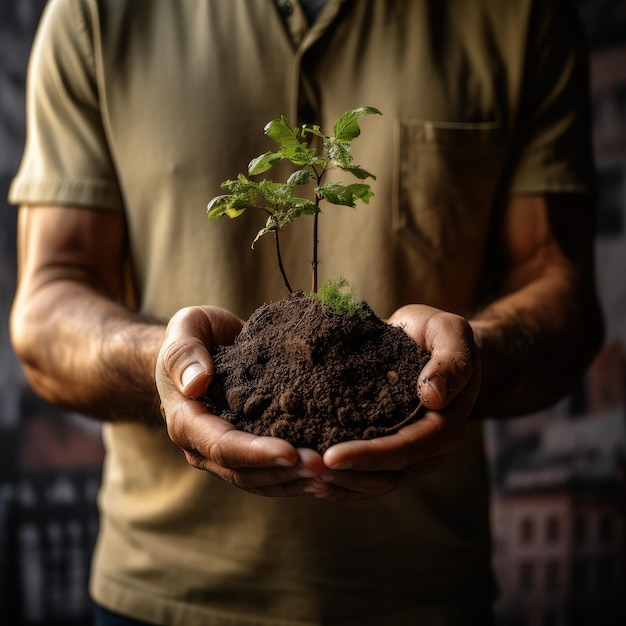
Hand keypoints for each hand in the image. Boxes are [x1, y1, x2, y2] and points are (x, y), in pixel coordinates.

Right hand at [156, 305, 327, 495]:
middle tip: (323, 466)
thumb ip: (184, 353)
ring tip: (329, 474)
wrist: (202, 348)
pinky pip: (268, 474)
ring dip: (293, 481)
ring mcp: (224, 454)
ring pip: (259, 480)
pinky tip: (324, 474)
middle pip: (244, 471)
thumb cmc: (194, 334)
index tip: (290, 452)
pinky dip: (294, 477)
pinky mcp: (246, 452)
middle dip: (283, 472)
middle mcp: (202, 446)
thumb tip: (196, 383)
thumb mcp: (186, 328)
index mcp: (186, 420)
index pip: (221, 445)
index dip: (255, 452)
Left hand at [306, 305, 480, 501]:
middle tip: (306, 468)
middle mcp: (429, 448)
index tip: (331, 457)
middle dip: (346, 477)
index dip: (369, 457)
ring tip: (303, 476)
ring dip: (339, 484)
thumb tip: (433, 397)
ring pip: (374, 483)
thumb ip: (450, 363)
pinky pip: (366, 475)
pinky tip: (311, 477)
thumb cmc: (441, 334)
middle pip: (387, 476)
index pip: (406, 450)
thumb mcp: (451, 334)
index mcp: (445, 426)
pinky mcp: (389, 448)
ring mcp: (410, 454)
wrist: (431, 341)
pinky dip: (340, 480)